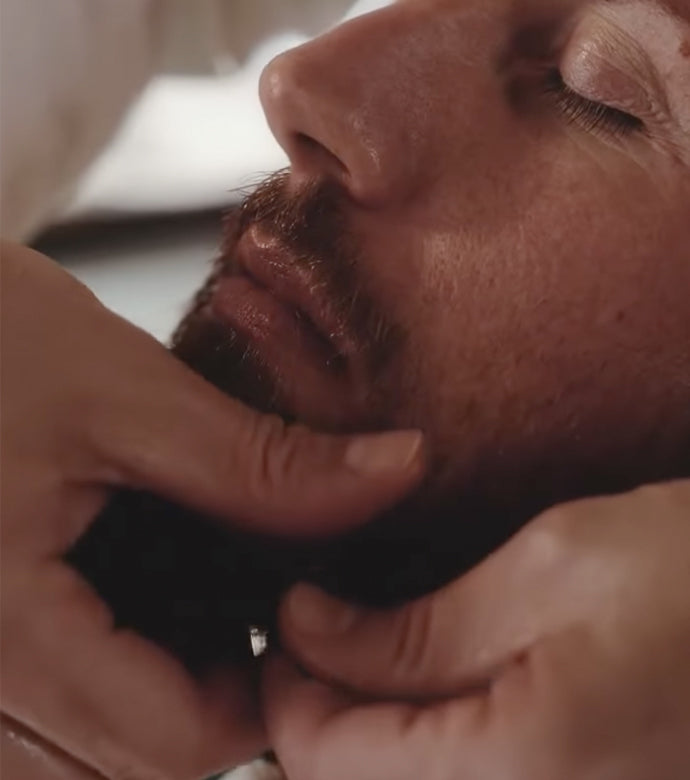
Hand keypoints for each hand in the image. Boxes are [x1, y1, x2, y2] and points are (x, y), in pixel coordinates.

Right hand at [0, 242, 423, 779]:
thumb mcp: (124, 391)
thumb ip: (263, 460)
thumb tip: (401, 468)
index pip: (170, 744)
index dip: (260, 695)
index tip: (289, 616)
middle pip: (123, 767)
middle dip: (209, 702)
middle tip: (242, 605)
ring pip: (73, 757)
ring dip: (149, 699)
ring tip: (181, 602)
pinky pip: (30, 720)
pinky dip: (97, 682)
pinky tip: (119, 602)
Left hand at [264, 481, 689, 779]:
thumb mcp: (552, 568)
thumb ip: (418, 626)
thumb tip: (307, 630)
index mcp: (521, 769)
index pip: (326, 759)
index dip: (286, 688)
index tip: (287, 614)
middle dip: (318, 716)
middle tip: (319, 630)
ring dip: (362, 735)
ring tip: (365, 652)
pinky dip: (417, 745)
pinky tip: (423, 691)